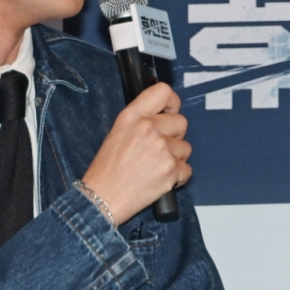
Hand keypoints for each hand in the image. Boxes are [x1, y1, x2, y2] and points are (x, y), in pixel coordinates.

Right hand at [80, 83, 191, 224]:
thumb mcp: (118, 131)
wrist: (102, 198)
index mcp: (133, 116)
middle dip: (174, 136)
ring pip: (186, 147)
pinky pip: (187, 169)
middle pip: (182, 122)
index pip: (164, 91)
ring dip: (175, 158)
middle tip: (158, 149)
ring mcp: (162, 149)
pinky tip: (160, 179)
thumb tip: (164, 114)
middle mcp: (149, 128)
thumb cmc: (107, 169)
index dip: (172, 103)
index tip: (170, 113)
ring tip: (155, 167)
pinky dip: (177, 176)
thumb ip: (141, 119)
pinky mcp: (171, 169)